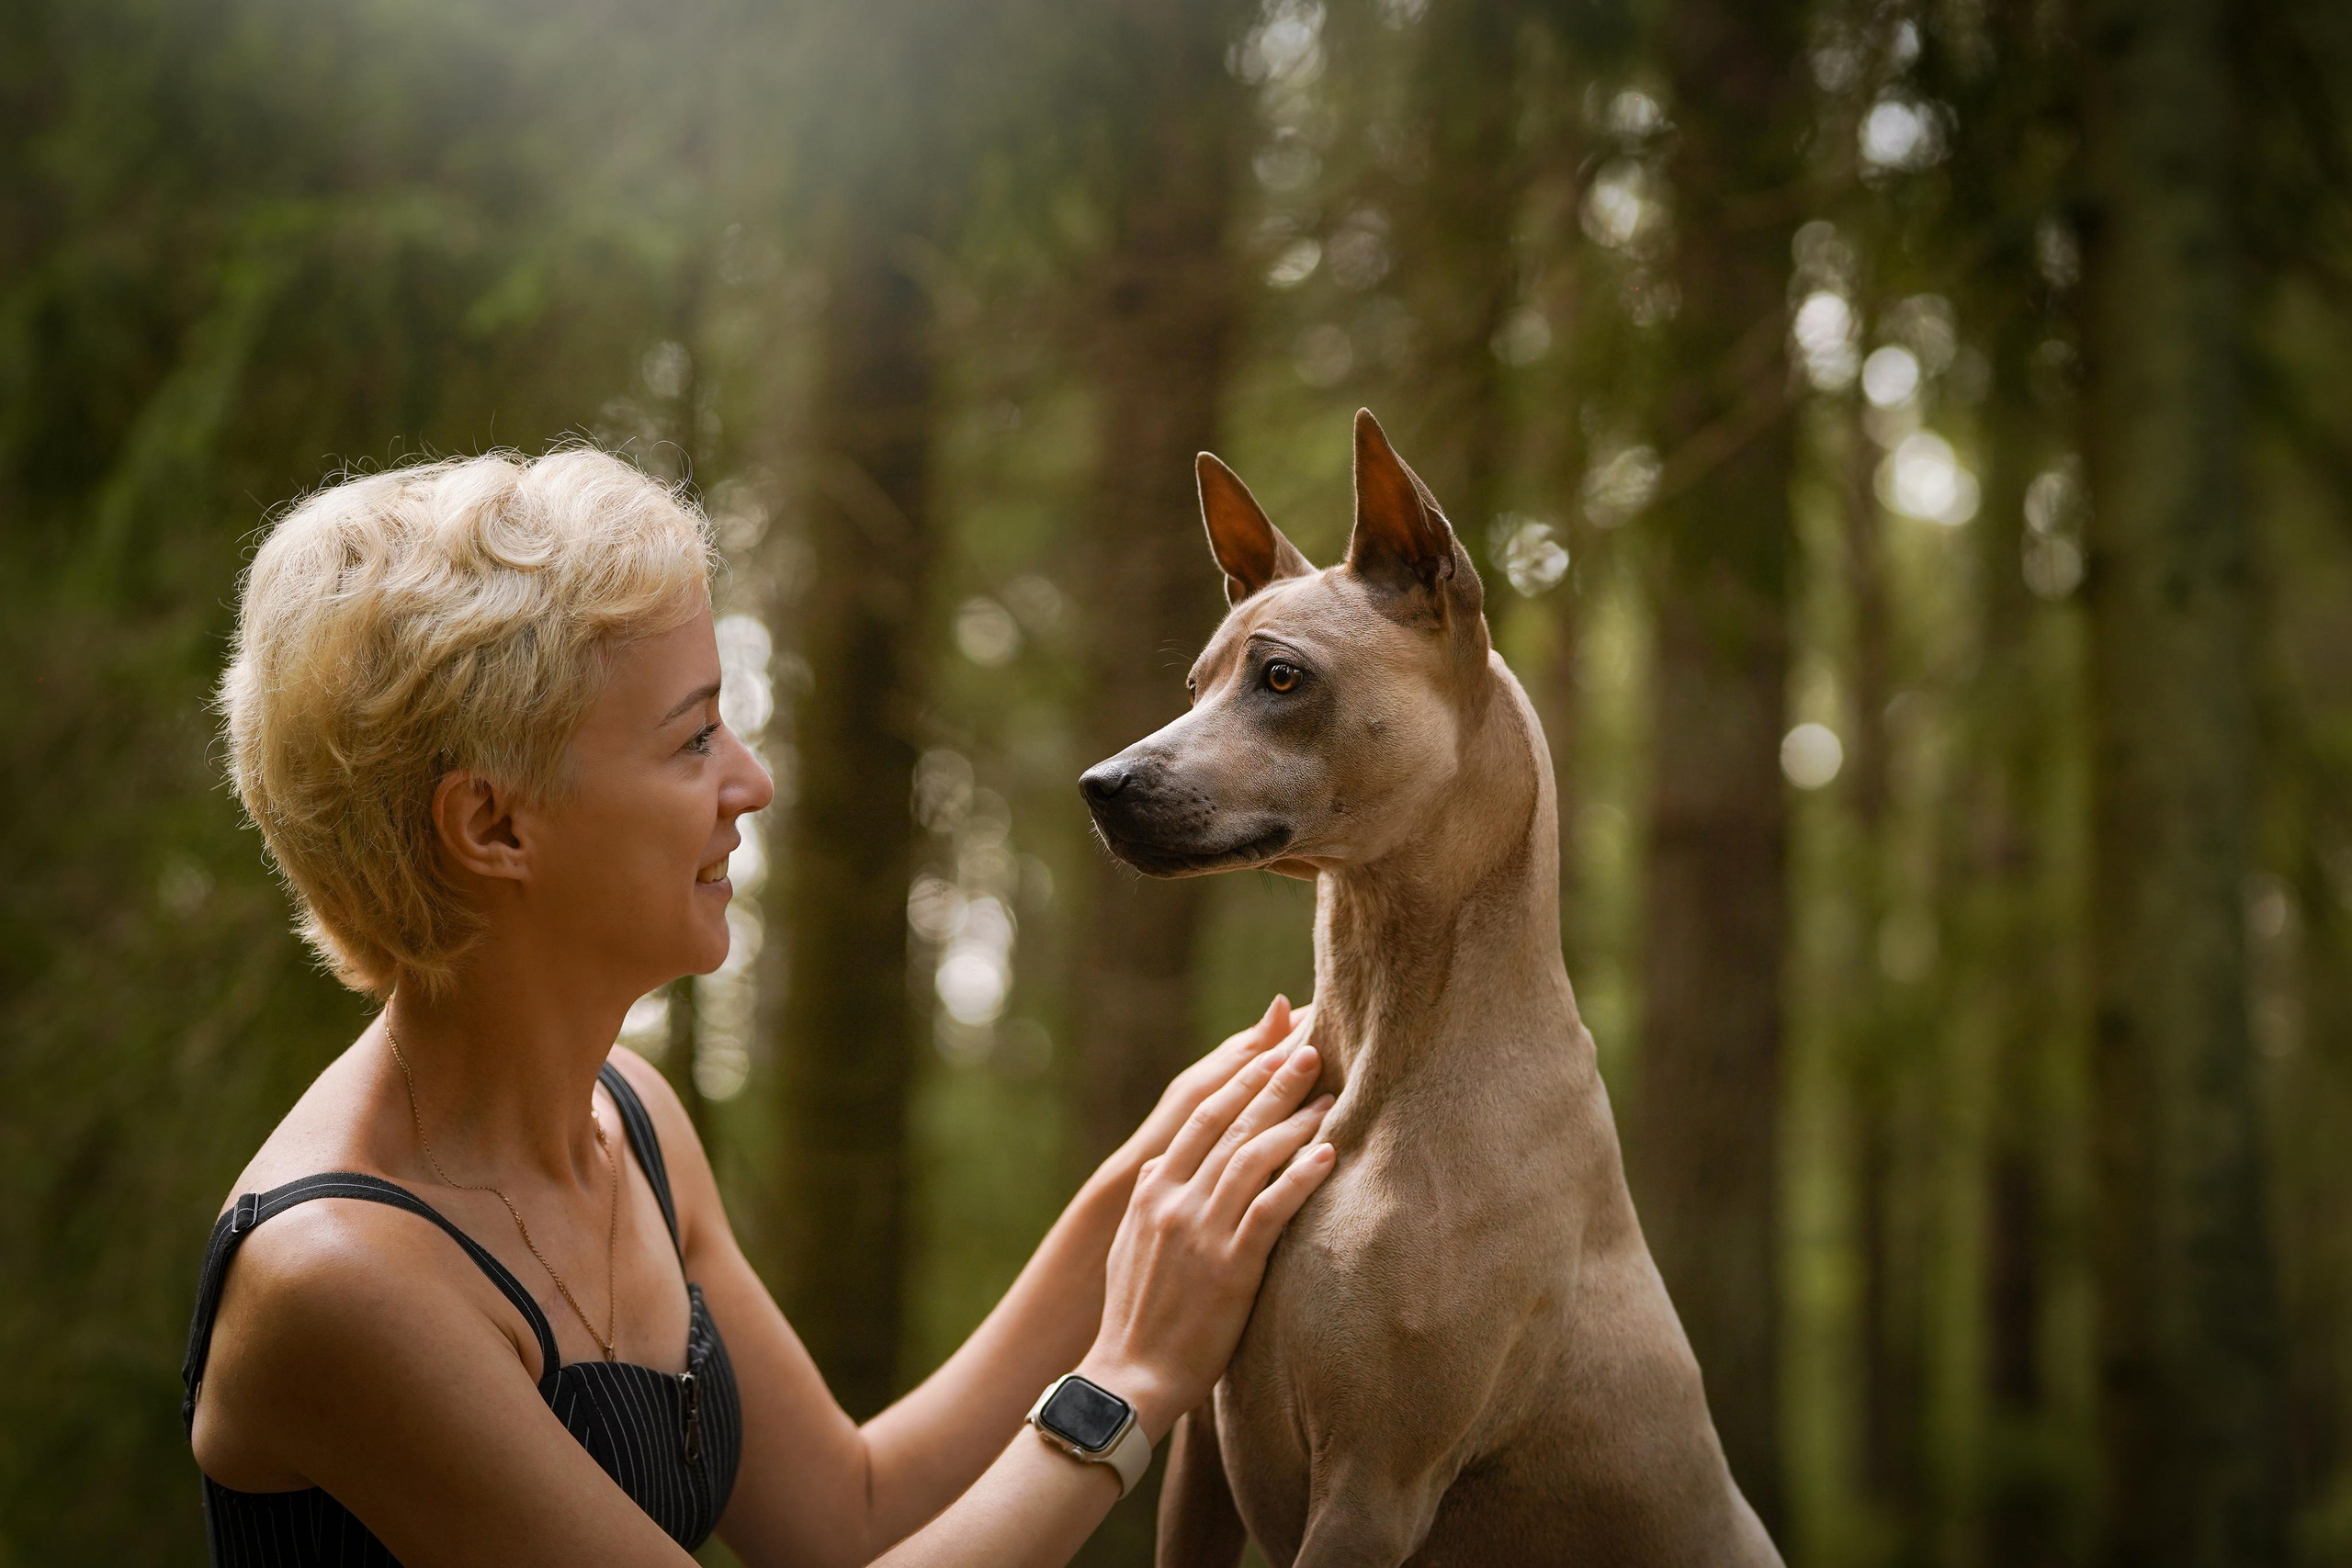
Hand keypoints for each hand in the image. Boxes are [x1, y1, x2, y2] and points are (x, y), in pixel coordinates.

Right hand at [1078, 1029, 1335, 1440]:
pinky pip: (1271, 1210)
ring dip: (1295, 1122)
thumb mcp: (1131, 1242)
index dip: (1240, 1078)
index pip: (1201, 1116)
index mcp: (1151, 1189)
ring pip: (1254, 1158)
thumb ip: (1151, 1198)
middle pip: (1231, 1124)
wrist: (1130, 1375)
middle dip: (1274, 1082)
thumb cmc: (1137, 1313)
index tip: (1272, 1049)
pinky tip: (1328, 1155)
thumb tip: (1163, 1164)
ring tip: (1331, 1098)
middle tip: (1311, 1048)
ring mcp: (1201, 1232)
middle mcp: (1173, 1200)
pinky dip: (1300, 1177)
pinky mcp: (1229, 1267)